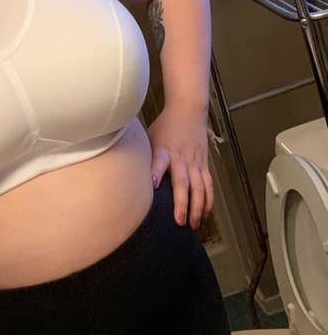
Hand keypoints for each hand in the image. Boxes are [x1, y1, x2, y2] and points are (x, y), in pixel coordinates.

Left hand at [147, 104, 213, 229]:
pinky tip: (205, 214)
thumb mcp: (149, 136)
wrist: (188, 110)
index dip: (156, 171)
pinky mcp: (203, 163)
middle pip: (183, 182)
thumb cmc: (164, 125)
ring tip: (193, 225)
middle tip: (179, 221)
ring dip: (197, 207)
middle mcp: (181, 157)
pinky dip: (208, 201)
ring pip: (200, 187)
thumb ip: (144, 156)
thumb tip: (126, 173)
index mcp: (164, 149)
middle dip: (182, 202)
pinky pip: (208, 185)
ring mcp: (194, 161)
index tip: (152, 184)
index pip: (159, 161)